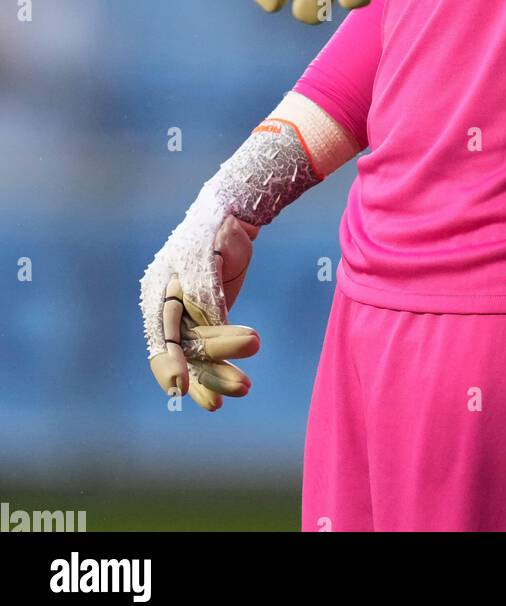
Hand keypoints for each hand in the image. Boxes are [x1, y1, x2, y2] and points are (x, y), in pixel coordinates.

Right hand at [142, 214, 261, 411]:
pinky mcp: (206, 323)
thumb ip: (204, 291)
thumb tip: (210, 324)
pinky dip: (220, 368)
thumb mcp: (207, 257)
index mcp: (159, 293)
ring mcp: (186, 319)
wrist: (230, 217)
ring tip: (246, 387)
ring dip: (219, 375)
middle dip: (211, 371)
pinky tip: (234, 388)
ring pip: (198, 358)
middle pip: (184, 352)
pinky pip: (210, 353)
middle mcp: (167, 311)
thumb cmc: (215, 232)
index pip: (161, 335)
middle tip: (244, 384)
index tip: (181, 385)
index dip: (168, 362)